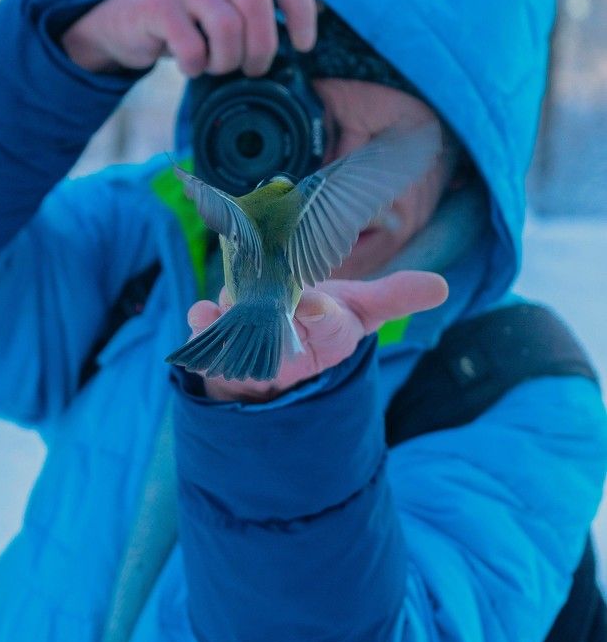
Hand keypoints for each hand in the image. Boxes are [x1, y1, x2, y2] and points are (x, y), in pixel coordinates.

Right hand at [60, 0, 316, 77]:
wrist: (123, 25)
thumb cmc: (187, 26)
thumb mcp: (226, 9)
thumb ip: (258, 15)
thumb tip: (301, 47)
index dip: (302, 12)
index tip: (303, 46)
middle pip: (258, 4)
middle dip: (262, 49)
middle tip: (253, 70)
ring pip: (227, 27)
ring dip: (227, 61)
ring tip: (216, 67)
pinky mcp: (158, 4)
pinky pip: (193, 47)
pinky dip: (196, 68)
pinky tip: (190, 67)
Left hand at [185, 271, 448, 401]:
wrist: (273, 354)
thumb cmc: (318, 325)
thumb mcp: (359, 310)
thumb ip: (394, 296)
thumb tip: (440, 287)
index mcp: (330, 337)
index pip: (332, 325)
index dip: (324, 316)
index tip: (316, 302)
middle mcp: (293, 349)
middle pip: (284, 330)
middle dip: (274, 314)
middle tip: (266, 298)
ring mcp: (253, 352)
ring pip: (243, 334)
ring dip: (232, 317)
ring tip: (224, 304)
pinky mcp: (219, 350)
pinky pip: (207, 342)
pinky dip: (202, 326)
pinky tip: (200, 313)